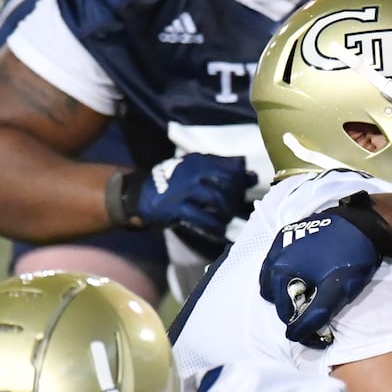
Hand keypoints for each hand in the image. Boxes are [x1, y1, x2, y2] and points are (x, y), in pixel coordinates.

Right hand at [107, 156, 257, 242]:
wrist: (139, 195)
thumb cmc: (174, 184)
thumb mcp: (195, 170)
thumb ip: (221, 170)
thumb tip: (251, 173)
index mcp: (199, 160)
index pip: (231, 167)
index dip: (243, 180)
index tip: (246, 188)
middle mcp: (193, 171)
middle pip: (227, 184)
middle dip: (235, 199)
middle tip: (233, 209)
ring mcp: (185, 189)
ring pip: (218, 200)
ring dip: (226, 213)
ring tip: (225, 220)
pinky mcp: (177, 208)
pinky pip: (203, 218)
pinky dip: (215, 227)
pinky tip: (219, 231)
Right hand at [258, 194, 391, 347]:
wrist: (365, 222)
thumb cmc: (351, 257)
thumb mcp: (336, 291)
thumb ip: (314, 315)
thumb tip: (293, 336)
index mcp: (281, 269)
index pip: (281, 309)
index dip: (297, 323)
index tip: (315, 329)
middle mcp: (275, 254)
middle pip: (271, 292)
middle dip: (287, 304)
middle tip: (310, 307)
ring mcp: (282, 241)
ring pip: (271, 274)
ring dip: (284, 287)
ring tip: (307, 291)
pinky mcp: (292, 231)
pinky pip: (279, 257)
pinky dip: (287, 270)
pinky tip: (306, 272)